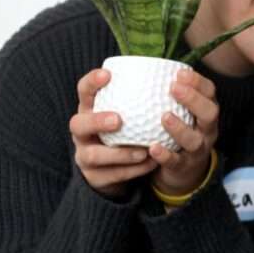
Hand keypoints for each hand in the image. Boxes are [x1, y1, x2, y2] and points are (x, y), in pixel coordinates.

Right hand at [69, 68, 157, 198]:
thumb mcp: (129, 113)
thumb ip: (141, 99)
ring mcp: (84, 156)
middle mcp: (82, 132)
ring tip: (142, 152)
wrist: (115, 170)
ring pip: (93, 155)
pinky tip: (150, 164)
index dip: (92, 82)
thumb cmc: (126, 133)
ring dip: (119, 153)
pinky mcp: (94, 177)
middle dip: (97, 121)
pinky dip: (132, 171)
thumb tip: (176, 75)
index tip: (108, 74)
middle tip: (118, 120)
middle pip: (77, 124)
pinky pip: (112, 176)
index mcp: (90, 110)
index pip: (84, 92)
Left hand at [149, 68, 219, 196]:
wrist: (184, 172)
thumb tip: (142, 66)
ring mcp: (197, 150)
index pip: (210, 93)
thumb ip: (168, 94)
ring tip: (165, 117)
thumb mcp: (181, 112)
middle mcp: (206, 130)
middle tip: (174, 88)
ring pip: (195, 140)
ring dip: (180, 128)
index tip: (180, 73)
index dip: (198, 82)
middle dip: (194, 100)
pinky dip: (166, 156)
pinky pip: (176, 162)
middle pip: (210, 114)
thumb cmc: (177, 133)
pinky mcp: (184, 167)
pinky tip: (153, 148)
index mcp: (206, 112)